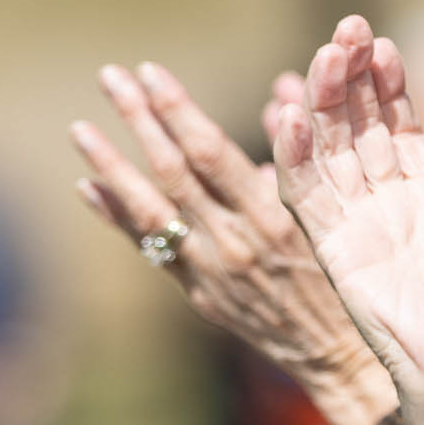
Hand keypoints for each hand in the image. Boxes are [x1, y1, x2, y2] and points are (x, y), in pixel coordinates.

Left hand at [72, 60, 395, 424]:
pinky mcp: (198, 293)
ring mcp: (210, 270)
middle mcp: (235, 241)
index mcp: (271, 213)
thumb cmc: (343, 271)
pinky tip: (88, 187)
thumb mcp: (328, 211)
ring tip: (80, 129)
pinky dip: (117, 217)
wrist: (337, 353)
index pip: (211, 151)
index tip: (150, 71)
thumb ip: (294, 154)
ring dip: (111, 167)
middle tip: (110, 77)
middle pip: (173, 172)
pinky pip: (150, 250)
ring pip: (150, 211)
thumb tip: (280, 94)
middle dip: (138, 120)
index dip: (177, 109)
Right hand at [273, 18, 423, 424]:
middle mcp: (385, 208)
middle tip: (350, 31)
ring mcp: (358, 230)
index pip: (394, 124)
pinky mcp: (340, 258)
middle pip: (355, 128)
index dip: (386, 83)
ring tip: (328, 54)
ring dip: (323, 102)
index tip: (385, 43)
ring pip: (329, 153)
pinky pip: (308, 201)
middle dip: (349, 78)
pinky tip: (288, 118)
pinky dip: (294, 159)